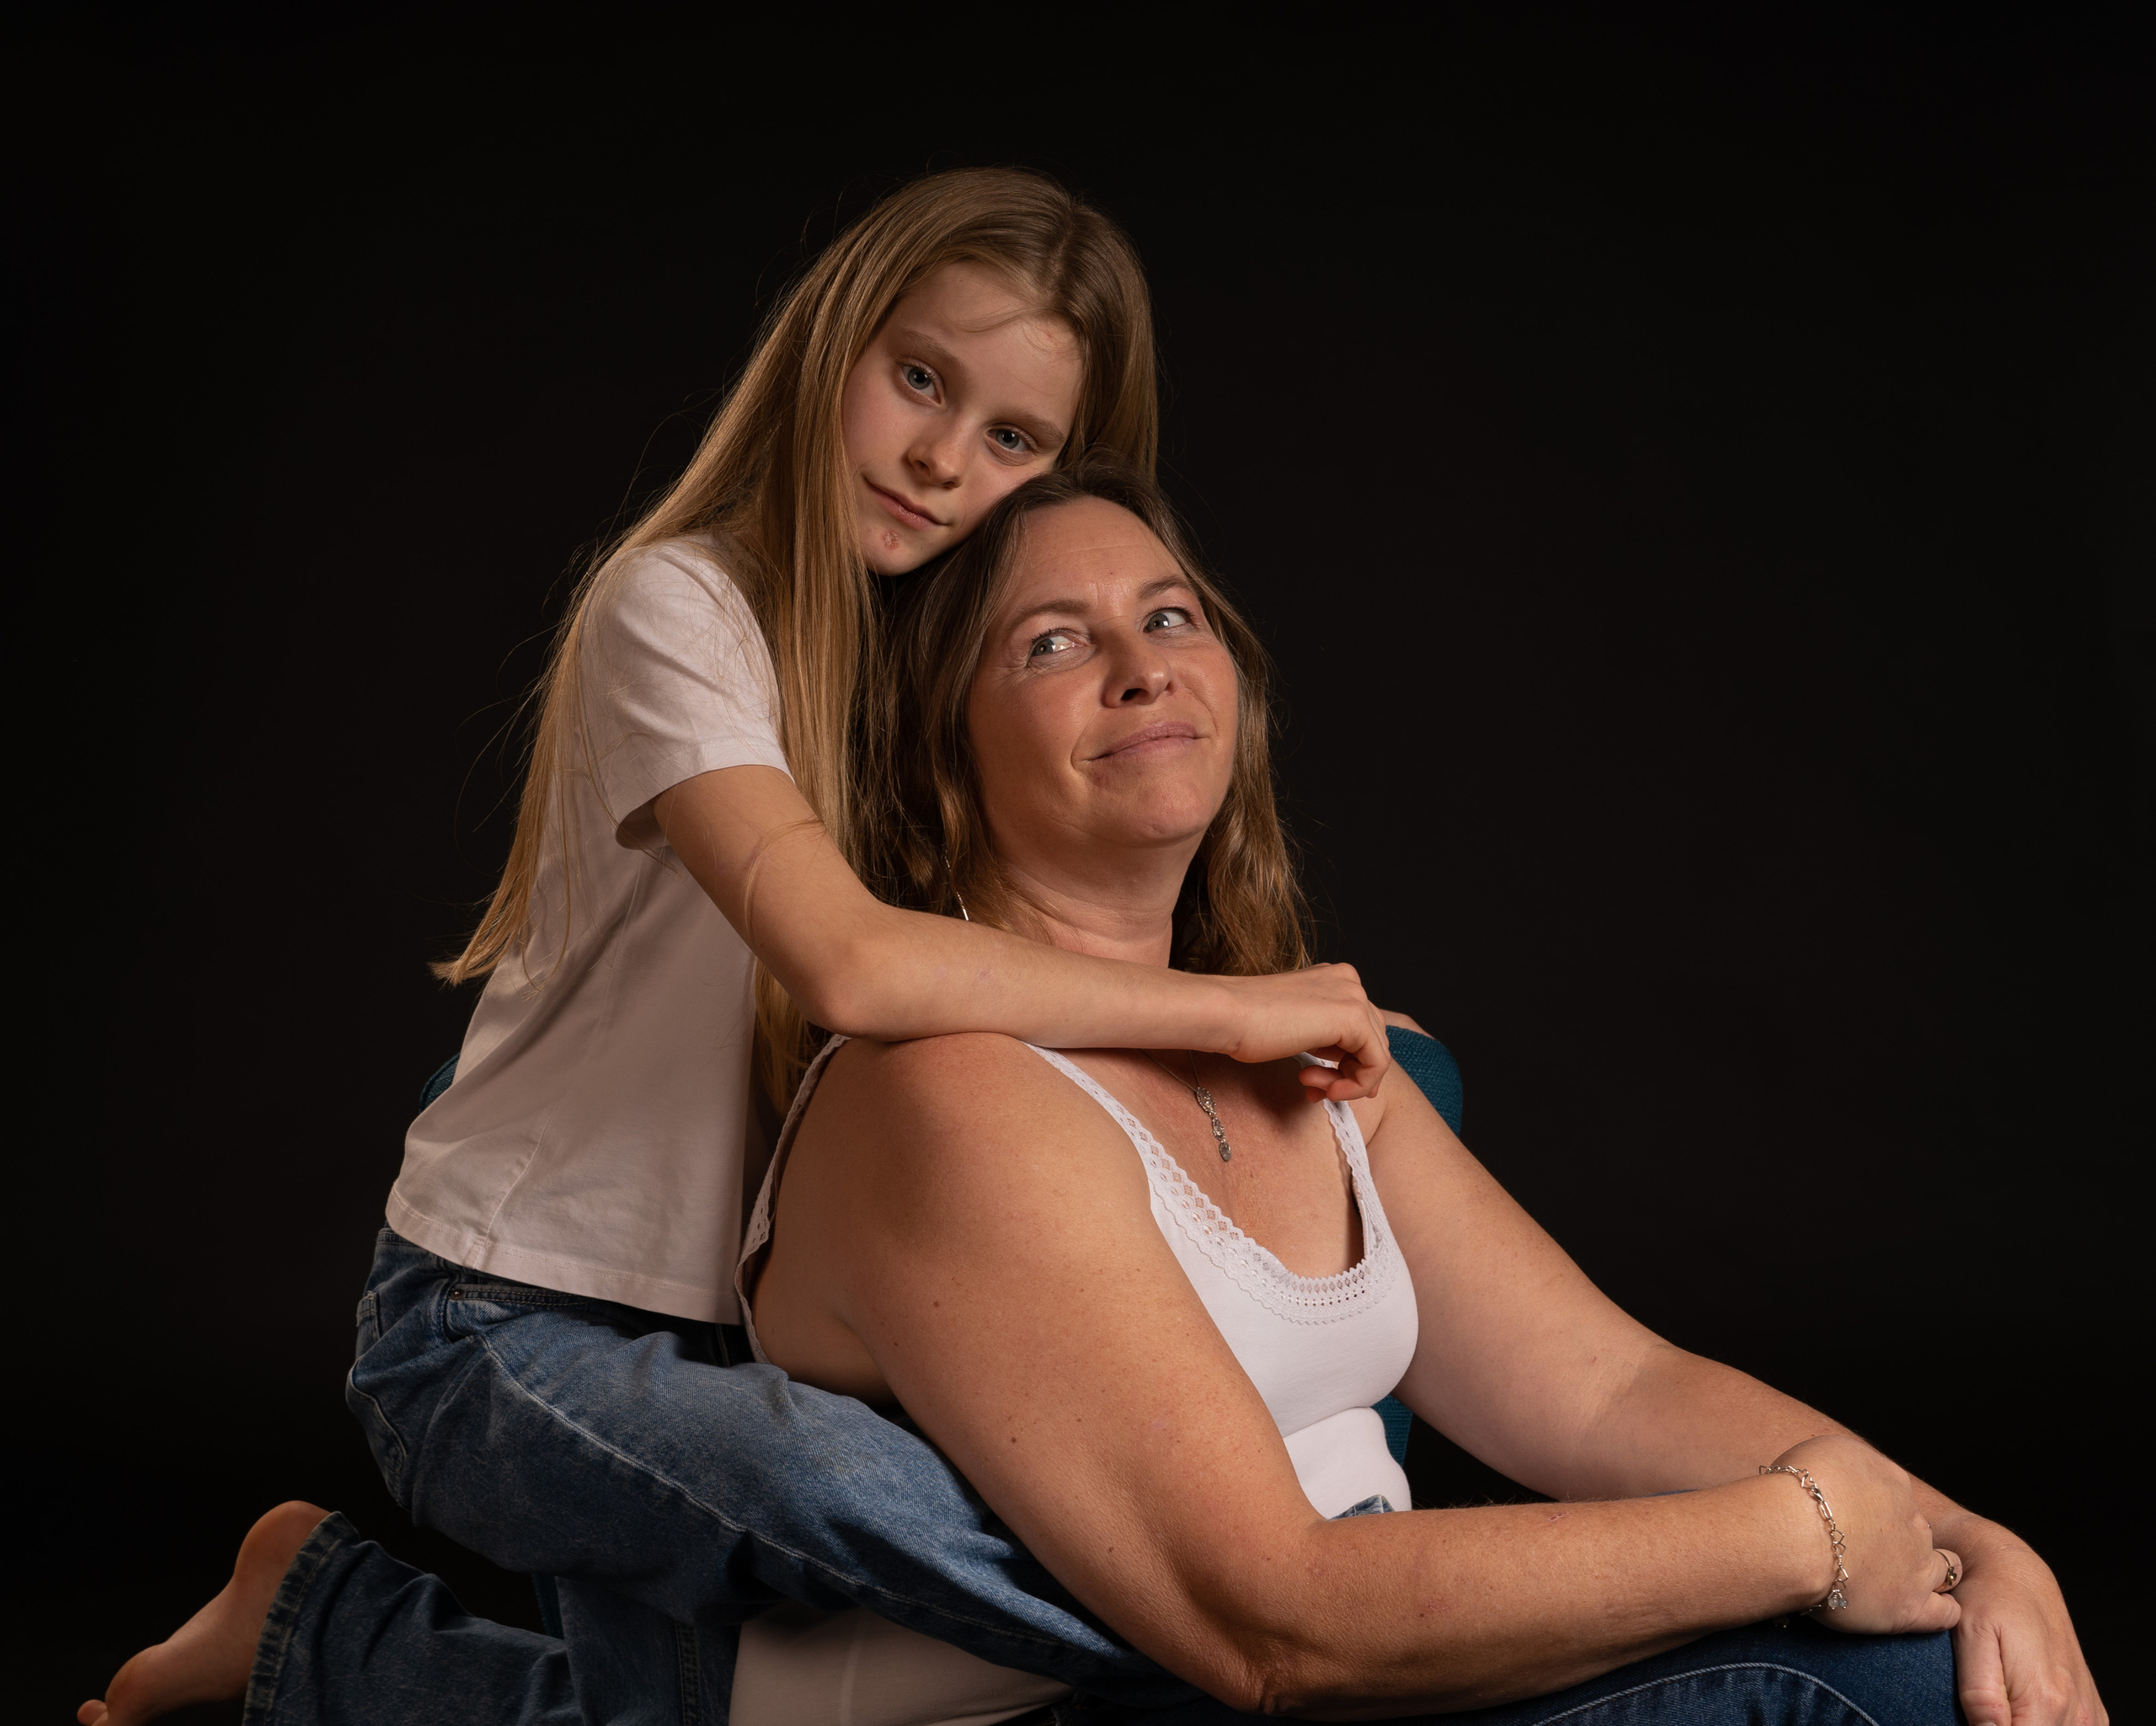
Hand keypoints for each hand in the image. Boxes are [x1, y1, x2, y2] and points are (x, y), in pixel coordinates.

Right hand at [1216, 963, 1388, 1099]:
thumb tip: (1351, 1067)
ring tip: (1312, 1088)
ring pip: (1376, 1053)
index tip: (1322, 1085)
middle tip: (1313, 1089)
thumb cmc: (1246, 1023)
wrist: (1226, 1015)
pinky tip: (1327, 1090)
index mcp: (1334, 978)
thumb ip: (1325, 1037)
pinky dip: (1356, 1085)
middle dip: (1346, 1073)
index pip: (1362, 1027)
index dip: (1348, 1063)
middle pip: (1372, 1040)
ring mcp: (1353, 996)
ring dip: (1346, 1081)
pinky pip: (1377, 1063)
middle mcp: (1349, 980)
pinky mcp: (1353, 1017)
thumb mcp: (1296, 1027)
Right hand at [1768, 1435, 1960, 1634]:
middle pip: (1918, 1529)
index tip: (1854, 1517)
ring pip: (1945, 1567)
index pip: (1896, 1492)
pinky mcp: (1912, 1605)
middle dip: (1900, 1538)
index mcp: (1891, 1480)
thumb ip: (1843, 1466)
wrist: (1795, 1533)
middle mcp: (1912, 1520)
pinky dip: (1941, 1609)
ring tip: (1903, 1580)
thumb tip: (1839, 1478)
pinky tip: (1927, 1608)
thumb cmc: (1794, 1492)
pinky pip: (1946, 1612)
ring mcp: (1917, 1564)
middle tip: (1868, 1550)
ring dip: (1930, 1572)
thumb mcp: (1820, 1452)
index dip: (1877, 1506)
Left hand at [1942, 1522, 2105, 1725]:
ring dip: (2028, 1725)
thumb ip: (1980, 1694)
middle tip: (1985, 1706)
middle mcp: (2073, 1708)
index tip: (1974, 1718)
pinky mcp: (2091, 1709)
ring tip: (2002, 1702)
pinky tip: (2026, 1711)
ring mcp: (2086, 1710)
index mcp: (2044, 1698)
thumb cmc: (1987, 1599)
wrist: (2016, 1572)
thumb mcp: (1970, 1637)